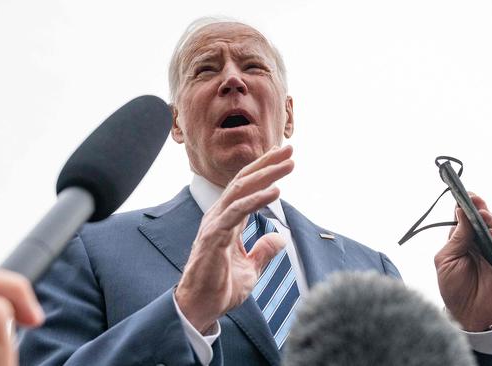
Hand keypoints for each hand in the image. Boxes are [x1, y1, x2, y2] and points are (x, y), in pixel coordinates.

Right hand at [175, 145, 293, 332]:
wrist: (202, 308)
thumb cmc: (221, 288)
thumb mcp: (251, 268)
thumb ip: (264, 251)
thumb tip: (280, 237)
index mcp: (227, 220)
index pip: (246, 187)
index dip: (265, 171)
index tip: (285, 157)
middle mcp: (219, 216)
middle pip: (244, 181)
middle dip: (267, 164)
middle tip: (289, 149)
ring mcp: (215, 224)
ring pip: (240, 190)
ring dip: (265, 175)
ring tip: (287, 164)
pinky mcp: (214, 236)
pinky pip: (237, 212)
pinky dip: (256, 200)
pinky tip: (275, 191)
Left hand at [434, 193, 491, 331]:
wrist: (469, 314)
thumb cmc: (454, 288)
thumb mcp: (446, 261)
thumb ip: (455, 238)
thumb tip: (460, 213)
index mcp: (461, 240)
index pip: (463, 218)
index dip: (464, 206)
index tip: (461, 194)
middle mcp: (479, 242)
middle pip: (482, 219)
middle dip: (479, 207)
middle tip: (475, 199)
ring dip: (490, 219)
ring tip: (483, 215)